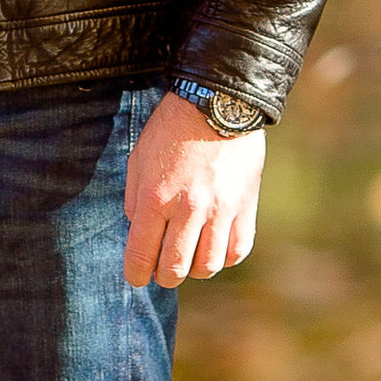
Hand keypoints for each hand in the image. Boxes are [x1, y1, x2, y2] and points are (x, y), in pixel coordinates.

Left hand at [124, 95, 262, 287]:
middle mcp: (189, 209)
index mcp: (156, 197)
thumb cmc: (172, 129)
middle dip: (163, 276)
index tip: (136, 277)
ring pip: (208, 266)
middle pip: (174, 268)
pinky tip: (214, 247)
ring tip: (189, 257)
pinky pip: (237, 251)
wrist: (218, 103)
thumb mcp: (139, 158)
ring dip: (194, 269)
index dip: (135, 273)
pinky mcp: (246, 207)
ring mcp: (221, 210)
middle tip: (162, 271)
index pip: (141, 254)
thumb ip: (134, 200)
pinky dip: (224, 258)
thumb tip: (139, 232)